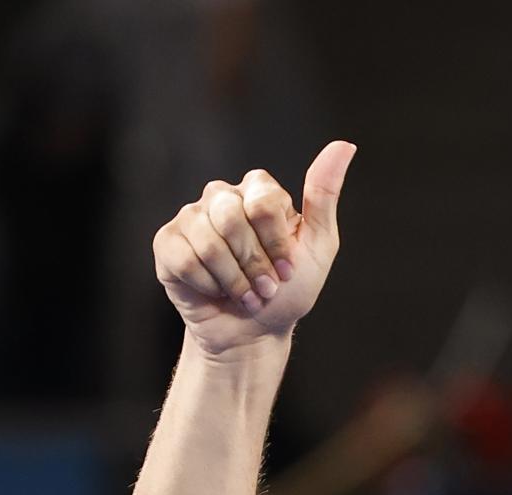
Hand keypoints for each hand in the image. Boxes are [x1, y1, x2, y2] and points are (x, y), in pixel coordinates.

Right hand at [152, 140, 356, 356]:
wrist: (254, 332)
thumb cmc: (288, 290)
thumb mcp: (318, 246)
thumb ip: (324, 196)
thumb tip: (344, 145)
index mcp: (257, 190)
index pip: (263, 201)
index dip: (277, 243)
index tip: (288, 269)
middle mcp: (221, 197)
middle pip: (232, 218)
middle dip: (255, 264)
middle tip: (267, 287)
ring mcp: (191, 218)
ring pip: (208, 241)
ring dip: (235, 280)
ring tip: (247, 294)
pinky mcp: (167, 242)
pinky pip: (184, 258)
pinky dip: (209, 285)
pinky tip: (216, 292)